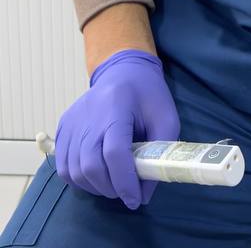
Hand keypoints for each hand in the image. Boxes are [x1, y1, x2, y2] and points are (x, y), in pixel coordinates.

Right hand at [54, 49, 180, 210]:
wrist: (123, 70)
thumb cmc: (147, 94)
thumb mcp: (166, 119)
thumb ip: (159, 155)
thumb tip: (143, 194)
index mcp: (117, 107)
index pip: (114, 152)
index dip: (124, 182)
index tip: (135, 199)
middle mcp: (88, 114)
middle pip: (90, 165)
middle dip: (109, 188)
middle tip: (125, 191)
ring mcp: (72, 121)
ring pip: (73, 170)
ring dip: (94, 186)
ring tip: (112, 183)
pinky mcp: (63, 127)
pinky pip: (63, 165)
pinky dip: (78, 178)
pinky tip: (96, 174)